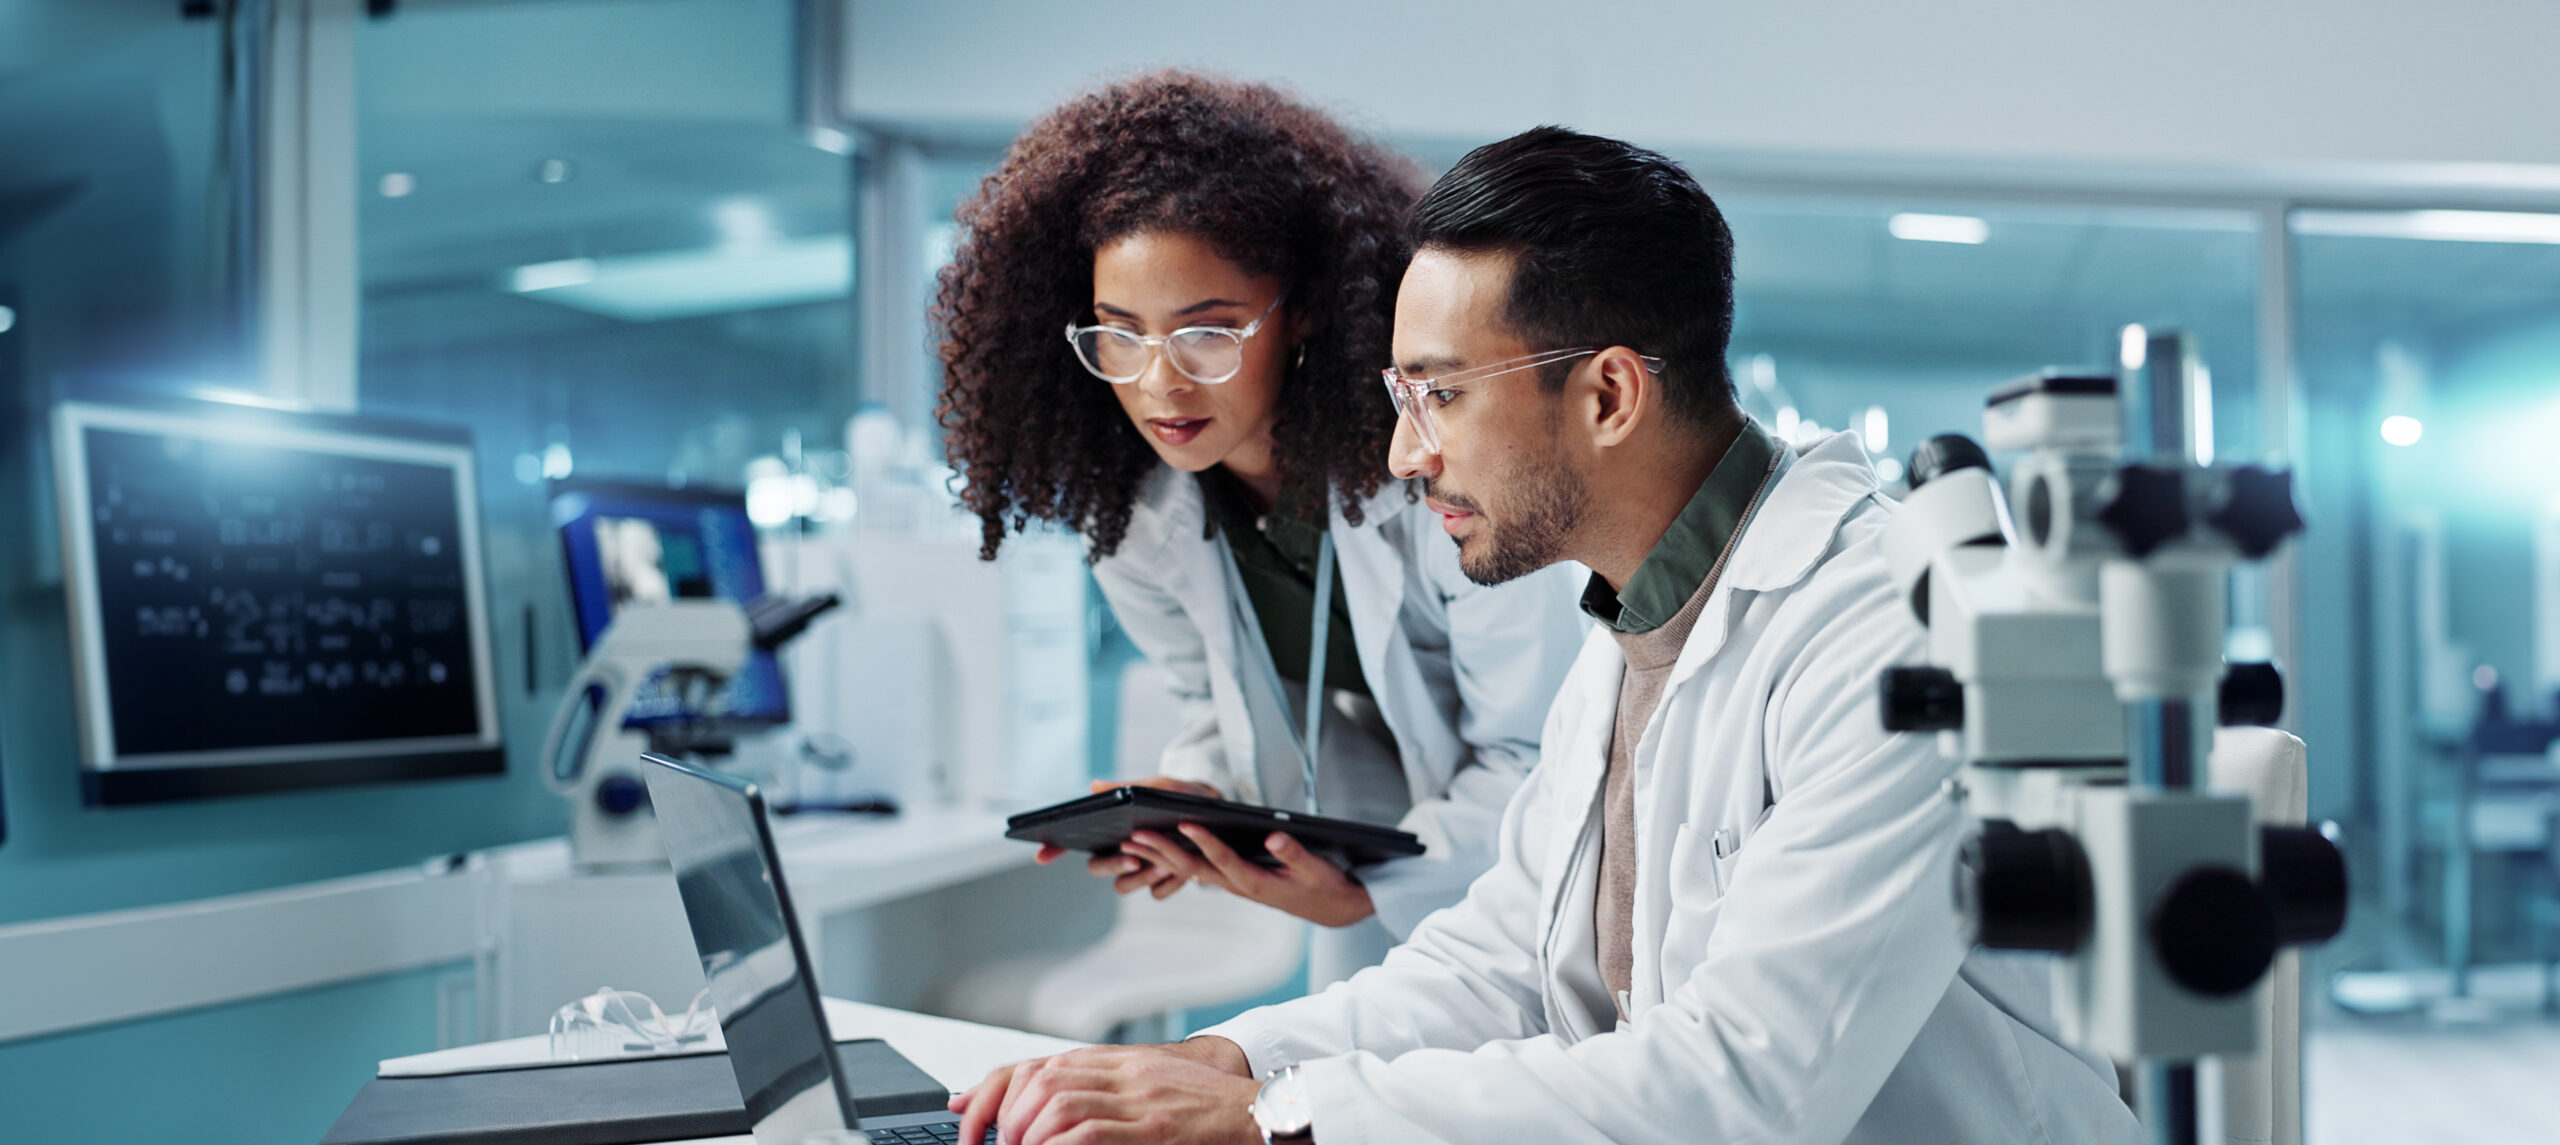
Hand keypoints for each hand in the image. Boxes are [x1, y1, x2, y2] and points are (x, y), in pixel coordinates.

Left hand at [950, 1038, 1255, 1144]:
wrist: (1261, 1115)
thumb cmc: (1208, 1109)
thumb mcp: (1152, 1088)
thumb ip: (1105, 1091)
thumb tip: (1049, 1116)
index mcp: (1121, 1063)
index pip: (1041, 1065)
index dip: (995, 1087)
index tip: (967, 1115)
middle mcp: (1125, 1074)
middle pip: (1041, 1079)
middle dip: (1006, 1115)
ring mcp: (1139, 1099)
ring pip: (1057, 1103)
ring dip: (1027, 1134)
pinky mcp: (1154, 1129)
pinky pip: (1089, 1133)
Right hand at [1035, 778, 1223, 898]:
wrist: (1214, 808)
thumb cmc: (1177, 794)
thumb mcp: (1156, 786)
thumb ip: (1127, 789)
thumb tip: (1095, 786)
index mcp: (1111, 830)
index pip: (1071, 842)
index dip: (1053, 850)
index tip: (1042, 855)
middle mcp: (1120, 852)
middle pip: (1097, 868)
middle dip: (1113, 864)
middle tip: (1134, 857)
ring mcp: (1140, 869)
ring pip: (1124, 886)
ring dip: (1142, 876)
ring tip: (1165, 862)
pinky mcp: (1164, 882)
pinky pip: (1157, 894)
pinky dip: (1166, 885)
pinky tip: (1180, 871)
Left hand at [1122, 823, 1375, 927]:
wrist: (1328, 908)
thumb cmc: (1322, 886)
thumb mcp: (1316, 870)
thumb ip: (1293, 853)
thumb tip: (1274, 836)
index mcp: (1256, 882)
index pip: (1224, 860)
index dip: (1205, 842)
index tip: (1185, 823)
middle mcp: (1237, 885)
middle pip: (1193, 868)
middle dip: (1162, 851)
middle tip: (1134, 835)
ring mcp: (1232, 884)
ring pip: (1189, 870)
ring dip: (1159, 856)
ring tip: (1130, 841)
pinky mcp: (1232, 879)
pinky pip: (1197, 870)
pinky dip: (1173, 860)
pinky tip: (1155, 849)